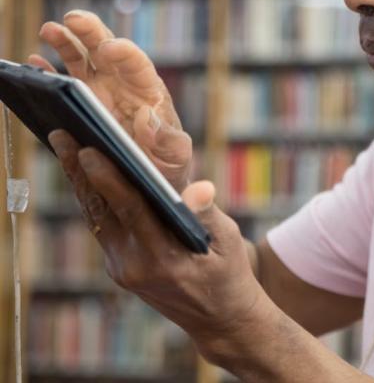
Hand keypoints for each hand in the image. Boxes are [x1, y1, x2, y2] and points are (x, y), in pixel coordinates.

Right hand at [31, 10, 192, 189]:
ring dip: (65, 41)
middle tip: (74, 19)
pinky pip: (63, 79)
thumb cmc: (166, 159)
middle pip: (106, 48)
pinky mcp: (82, 99)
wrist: (149, 170)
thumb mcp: (175, 154)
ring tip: (49, 29)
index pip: (138, 64)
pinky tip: (34, 61)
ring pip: (81, 57)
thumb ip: (167, 140)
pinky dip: (49, 70)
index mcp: (147, 89)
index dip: (125, 53)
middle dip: (91, 31)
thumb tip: (147, 118)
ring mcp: (100, 88)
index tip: (111, 48)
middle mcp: (122, 81)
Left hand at [48, 129, 270, 359]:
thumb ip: (207, 213)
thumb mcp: (228, 241)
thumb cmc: (229, 274)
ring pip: (96, 217)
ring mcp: (123, 268)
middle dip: (79, 171)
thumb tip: (199, 189)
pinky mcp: (119, 266)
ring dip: (81, 181)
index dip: (108, 179)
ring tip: (66, 144)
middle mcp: (135, 265)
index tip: (87, 150)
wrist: (219, 319)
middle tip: (63, 134)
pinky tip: (86, 171)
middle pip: (101, 210)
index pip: (130, 210)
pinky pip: (103, 225)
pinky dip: (94, 196)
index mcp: (164, 258)